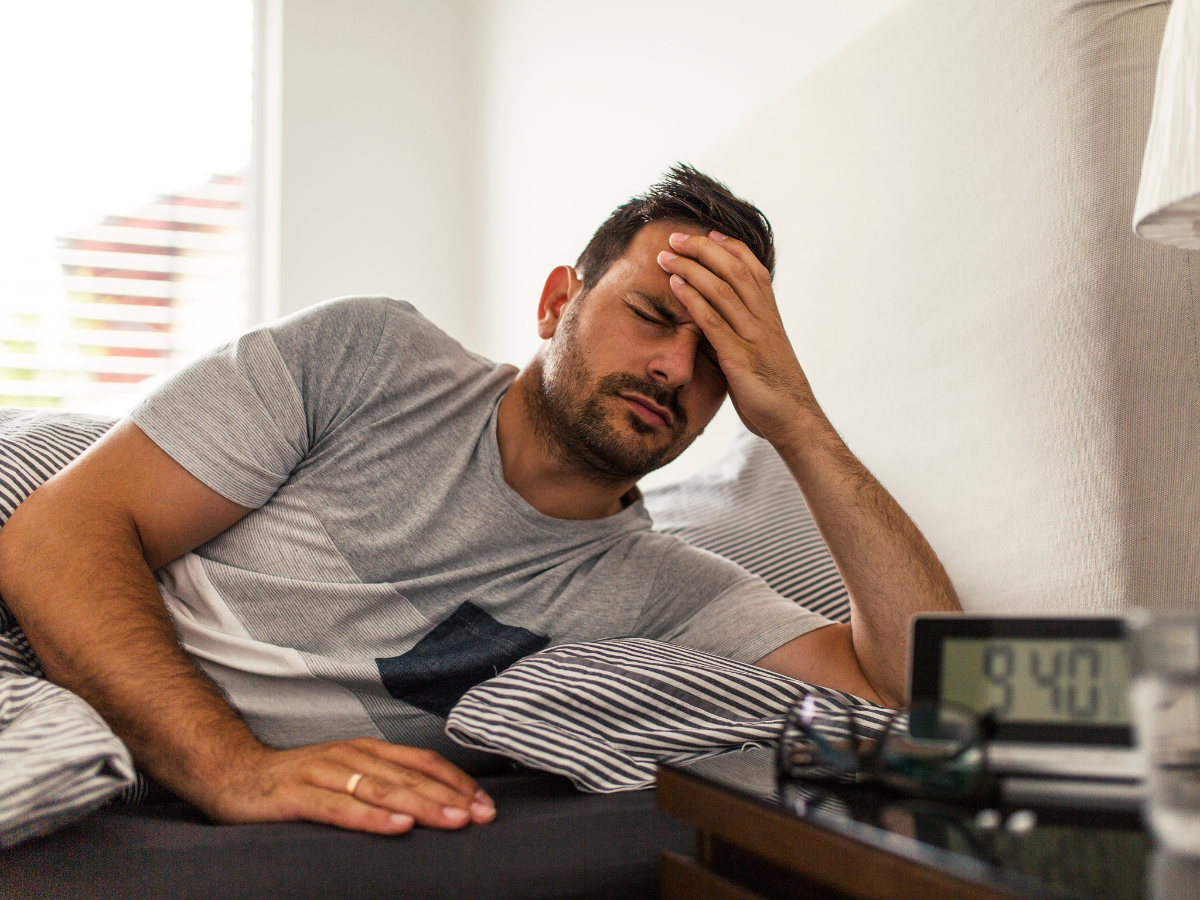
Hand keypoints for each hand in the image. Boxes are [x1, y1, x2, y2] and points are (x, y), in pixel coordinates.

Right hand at [202, 738, 494, 833]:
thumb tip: (431, 807)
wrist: (231, 773)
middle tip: (482, 816)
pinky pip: (339, 809)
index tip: (486, 804)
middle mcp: (350, 756)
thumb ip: (381, 785)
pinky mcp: (296, 795)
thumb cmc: (297, 782)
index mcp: (367, 751)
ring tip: (454, 820)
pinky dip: (372, 818)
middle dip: (450, 797)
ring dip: (422, 806)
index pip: (422, 762)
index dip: (456, 781)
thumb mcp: (345, 777)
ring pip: (381, 790)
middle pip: (409, 777)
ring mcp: (323, 773)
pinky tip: (397, 827)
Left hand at [656, 231, 816, 450]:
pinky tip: (675, 285)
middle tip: (675, 237)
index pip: (753, 269)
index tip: (707, 234)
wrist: (794, 421)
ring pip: (723, 289)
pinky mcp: (739, 358)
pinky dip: (693, 298)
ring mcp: (753, 336)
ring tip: (665, 256)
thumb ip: (741, 335)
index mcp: (771, 317)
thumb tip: (714, 324)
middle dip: (703, 249)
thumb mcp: (760, 355)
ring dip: (691, 267)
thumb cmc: (774, 391)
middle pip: (735, 269)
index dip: (730, 247)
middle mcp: (764, 320)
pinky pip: (714, 321)